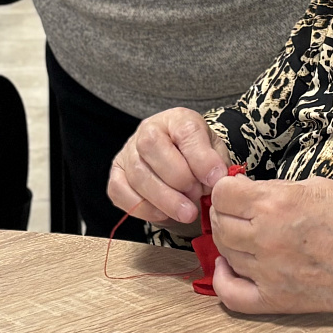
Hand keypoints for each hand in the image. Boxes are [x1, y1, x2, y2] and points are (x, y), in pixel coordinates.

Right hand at [107, 108, 231, 226]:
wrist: (178, 162)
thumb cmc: (197, 155)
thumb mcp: (214, 151)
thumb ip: (215, 162)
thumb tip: (214, 178)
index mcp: (177, 119)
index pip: (184, 131)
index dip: (200, 158)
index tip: (214, 179)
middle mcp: (147, 129)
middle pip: (151, 147)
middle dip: (179, 179)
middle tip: (197, 195)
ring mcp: (128, 152)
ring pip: (137, 174)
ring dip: (164, 200)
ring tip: (186, 213)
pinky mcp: (116, 174)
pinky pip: (120, 191)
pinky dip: (143, 208)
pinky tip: (164, 214)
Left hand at [209, 174, 332, 324]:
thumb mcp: (320, 186)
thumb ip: (280, 188)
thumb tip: (253, 190)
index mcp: (278, 203)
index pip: (223, 193)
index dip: (227, 187)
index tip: (238, 188)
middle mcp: (267, 238)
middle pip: (219, 223)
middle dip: (226, 211)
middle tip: (241, 209)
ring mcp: (269, 272)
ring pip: (224, 253)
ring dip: (228, 240)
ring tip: (244, 233)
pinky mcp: (277, 300)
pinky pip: (232, 295)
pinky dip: (224, 280)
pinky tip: (231, 265)